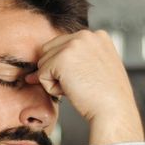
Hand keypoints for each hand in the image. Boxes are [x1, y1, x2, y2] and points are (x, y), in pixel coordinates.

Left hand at [25, 29, 143, 144]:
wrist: (114, 109)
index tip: (82, 79)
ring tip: (78, 87)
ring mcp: (74, 45)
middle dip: (56, 71)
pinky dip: (51, 88)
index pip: (62, 46)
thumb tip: (30, 75)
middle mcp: (86, 35)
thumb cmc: (106, 96)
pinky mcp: (61, 59)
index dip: (64, 67)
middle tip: (79, 84)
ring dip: (54, 80)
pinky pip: (41, 75)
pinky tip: (71, 91)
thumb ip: (67, 64)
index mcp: (97, 35)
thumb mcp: (92, 71)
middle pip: (49, 51)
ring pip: (43, 63)